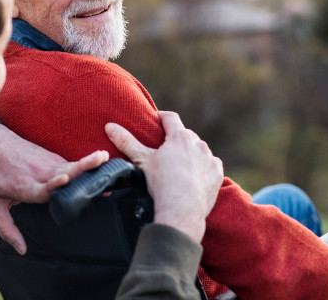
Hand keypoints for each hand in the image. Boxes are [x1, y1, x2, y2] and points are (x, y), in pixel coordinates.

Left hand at [0, 123, 108, 253]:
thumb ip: (7, 230)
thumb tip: (22, 250)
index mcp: (25, 187)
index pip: (42, 187)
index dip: (54, 184)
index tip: (65, 179)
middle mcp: (39, 174)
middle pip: (64, 171)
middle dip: (82, 167)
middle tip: (101, 161)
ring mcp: (46, 163)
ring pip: (71, 165)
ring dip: (88, 162)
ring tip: (105, 159)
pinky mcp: (52, 157)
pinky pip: (70, 164)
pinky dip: (84, 165)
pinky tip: (99, 164)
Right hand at [106, 111, 222, 242]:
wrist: (182, 210)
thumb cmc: (162, 183)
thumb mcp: (142, 160)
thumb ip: (126, 141)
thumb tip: (110, 126)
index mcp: (179, 137)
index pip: (171, 118)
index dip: (162, 117)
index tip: (157, 119)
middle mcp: (198, 144)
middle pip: (185, 134)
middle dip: (176, 138)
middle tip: (166, 148)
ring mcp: (210, 158)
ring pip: (199, 149)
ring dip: (191, 152)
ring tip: (180, 164)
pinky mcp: (217, 173)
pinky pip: (211, 164)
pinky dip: (203, 167)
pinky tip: (194, 176)